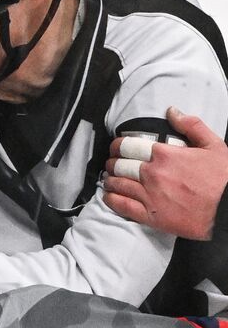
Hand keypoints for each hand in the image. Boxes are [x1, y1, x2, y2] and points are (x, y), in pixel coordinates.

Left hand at [104, 107, 227, 240]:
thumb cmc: (224, 179)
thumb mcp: (214, 146)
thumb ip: (191, 126)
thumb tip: (172, 112)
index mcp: (165, 155)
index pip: (128, 145)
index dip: (117, 145)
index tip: (117, 148)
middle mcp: (153, 174)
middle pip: (119, 164)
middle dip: (112, 162)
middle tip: (112, 163)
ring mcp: (149, 195)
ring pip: (117, 183)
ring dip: (110, 179)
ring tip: (109, 178)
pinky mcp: (150, 215)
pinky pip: (121, 206)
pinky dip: (111, 199)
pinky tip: (109, 195)